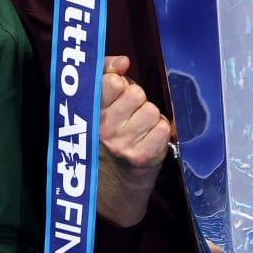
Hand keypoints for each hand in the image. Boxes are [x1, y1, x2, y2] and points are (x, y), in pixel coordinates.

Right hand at [97, 55, 171, 226]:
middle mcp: (103, 129)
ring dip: (149, 118)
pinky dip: (160, 134)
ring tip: (137, 131)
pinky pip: (163, 128)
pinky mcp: (144, 158)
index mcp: (88, 113)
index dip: (119, 85)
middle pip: (136, 93)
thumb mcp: (96, 106)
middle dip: (136, 102)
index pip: (111, 82)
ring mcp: (123, 144)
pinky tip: (147, 142)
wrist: (110, 190)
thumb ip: (105, 74)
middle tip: (127, 117)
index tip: (115, 96)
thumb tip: (122, 62)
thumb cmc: (105, 140)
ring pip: (152, 110)